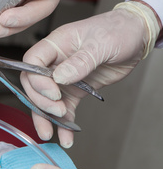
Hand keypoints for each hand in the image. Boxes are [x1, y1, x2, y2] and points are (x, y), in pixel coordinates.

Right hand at [20, 7, 148, 146]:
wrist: (135, 36)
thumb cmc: (117, 30)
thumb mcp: (101, 44)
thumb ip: (80, 61)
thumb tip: (59, 77)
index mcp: (55, 44)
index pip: (32, 62)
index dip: (37, 80)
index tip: (55, 93)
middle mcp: (54, 61)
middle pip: (33, 84)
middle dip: (42, 101)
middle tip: (59, 111)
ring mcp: (63, 77)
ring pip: (45, 100)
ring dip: (46, 118)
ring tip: (51, 134)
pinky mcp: (75, 90)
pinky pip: (65, 108)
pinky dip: (64, 124)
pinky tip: (66, 138)